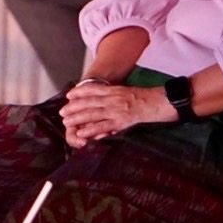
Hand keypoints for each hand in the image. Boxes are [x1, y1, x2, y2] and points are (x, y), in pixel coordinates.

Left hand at [59, 82, 173, 149]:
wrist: (159, 102)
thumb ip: (113, 93)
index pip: (93, 89)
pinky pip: (103, 126)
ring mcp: (117, 110)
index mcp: (114, 90)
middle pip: (89, 102)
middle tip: (62, 112)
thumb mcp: (126, 91)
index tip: (69, 95)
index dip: (79, 92)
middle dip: (74, 107)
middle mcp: (113, 98)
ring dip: (78, 118)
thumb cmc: (145, 98)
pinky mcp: (122, 121)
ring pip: (93, 114)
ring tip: (66, 122)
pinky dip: (91, 130)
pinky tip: (82, 133)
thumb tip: (101, 95)